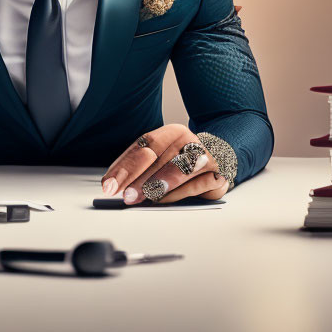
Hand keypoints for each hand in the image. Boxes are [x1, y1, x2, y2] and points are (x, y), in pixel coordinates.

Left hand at [99, 124, 228, 203]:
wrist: (221, 162)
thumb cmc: (184, 163)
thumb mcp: (162, 160)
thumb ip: (141, 170)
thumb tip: (115, 186)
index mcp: (173, 132)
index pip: (145, 145)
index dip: (126, 164)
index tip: (110, 183)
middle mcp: (189, 140)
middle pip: (160, 157)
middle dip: (139, 178)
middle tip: (125, 194)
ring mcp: (205, 157)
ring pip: (179, 168)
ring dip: (159, 184)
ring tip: (144, 196)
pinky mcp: (218, 175)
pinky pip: (195, 185)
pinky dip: (177, 194)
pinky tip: (163, 200)